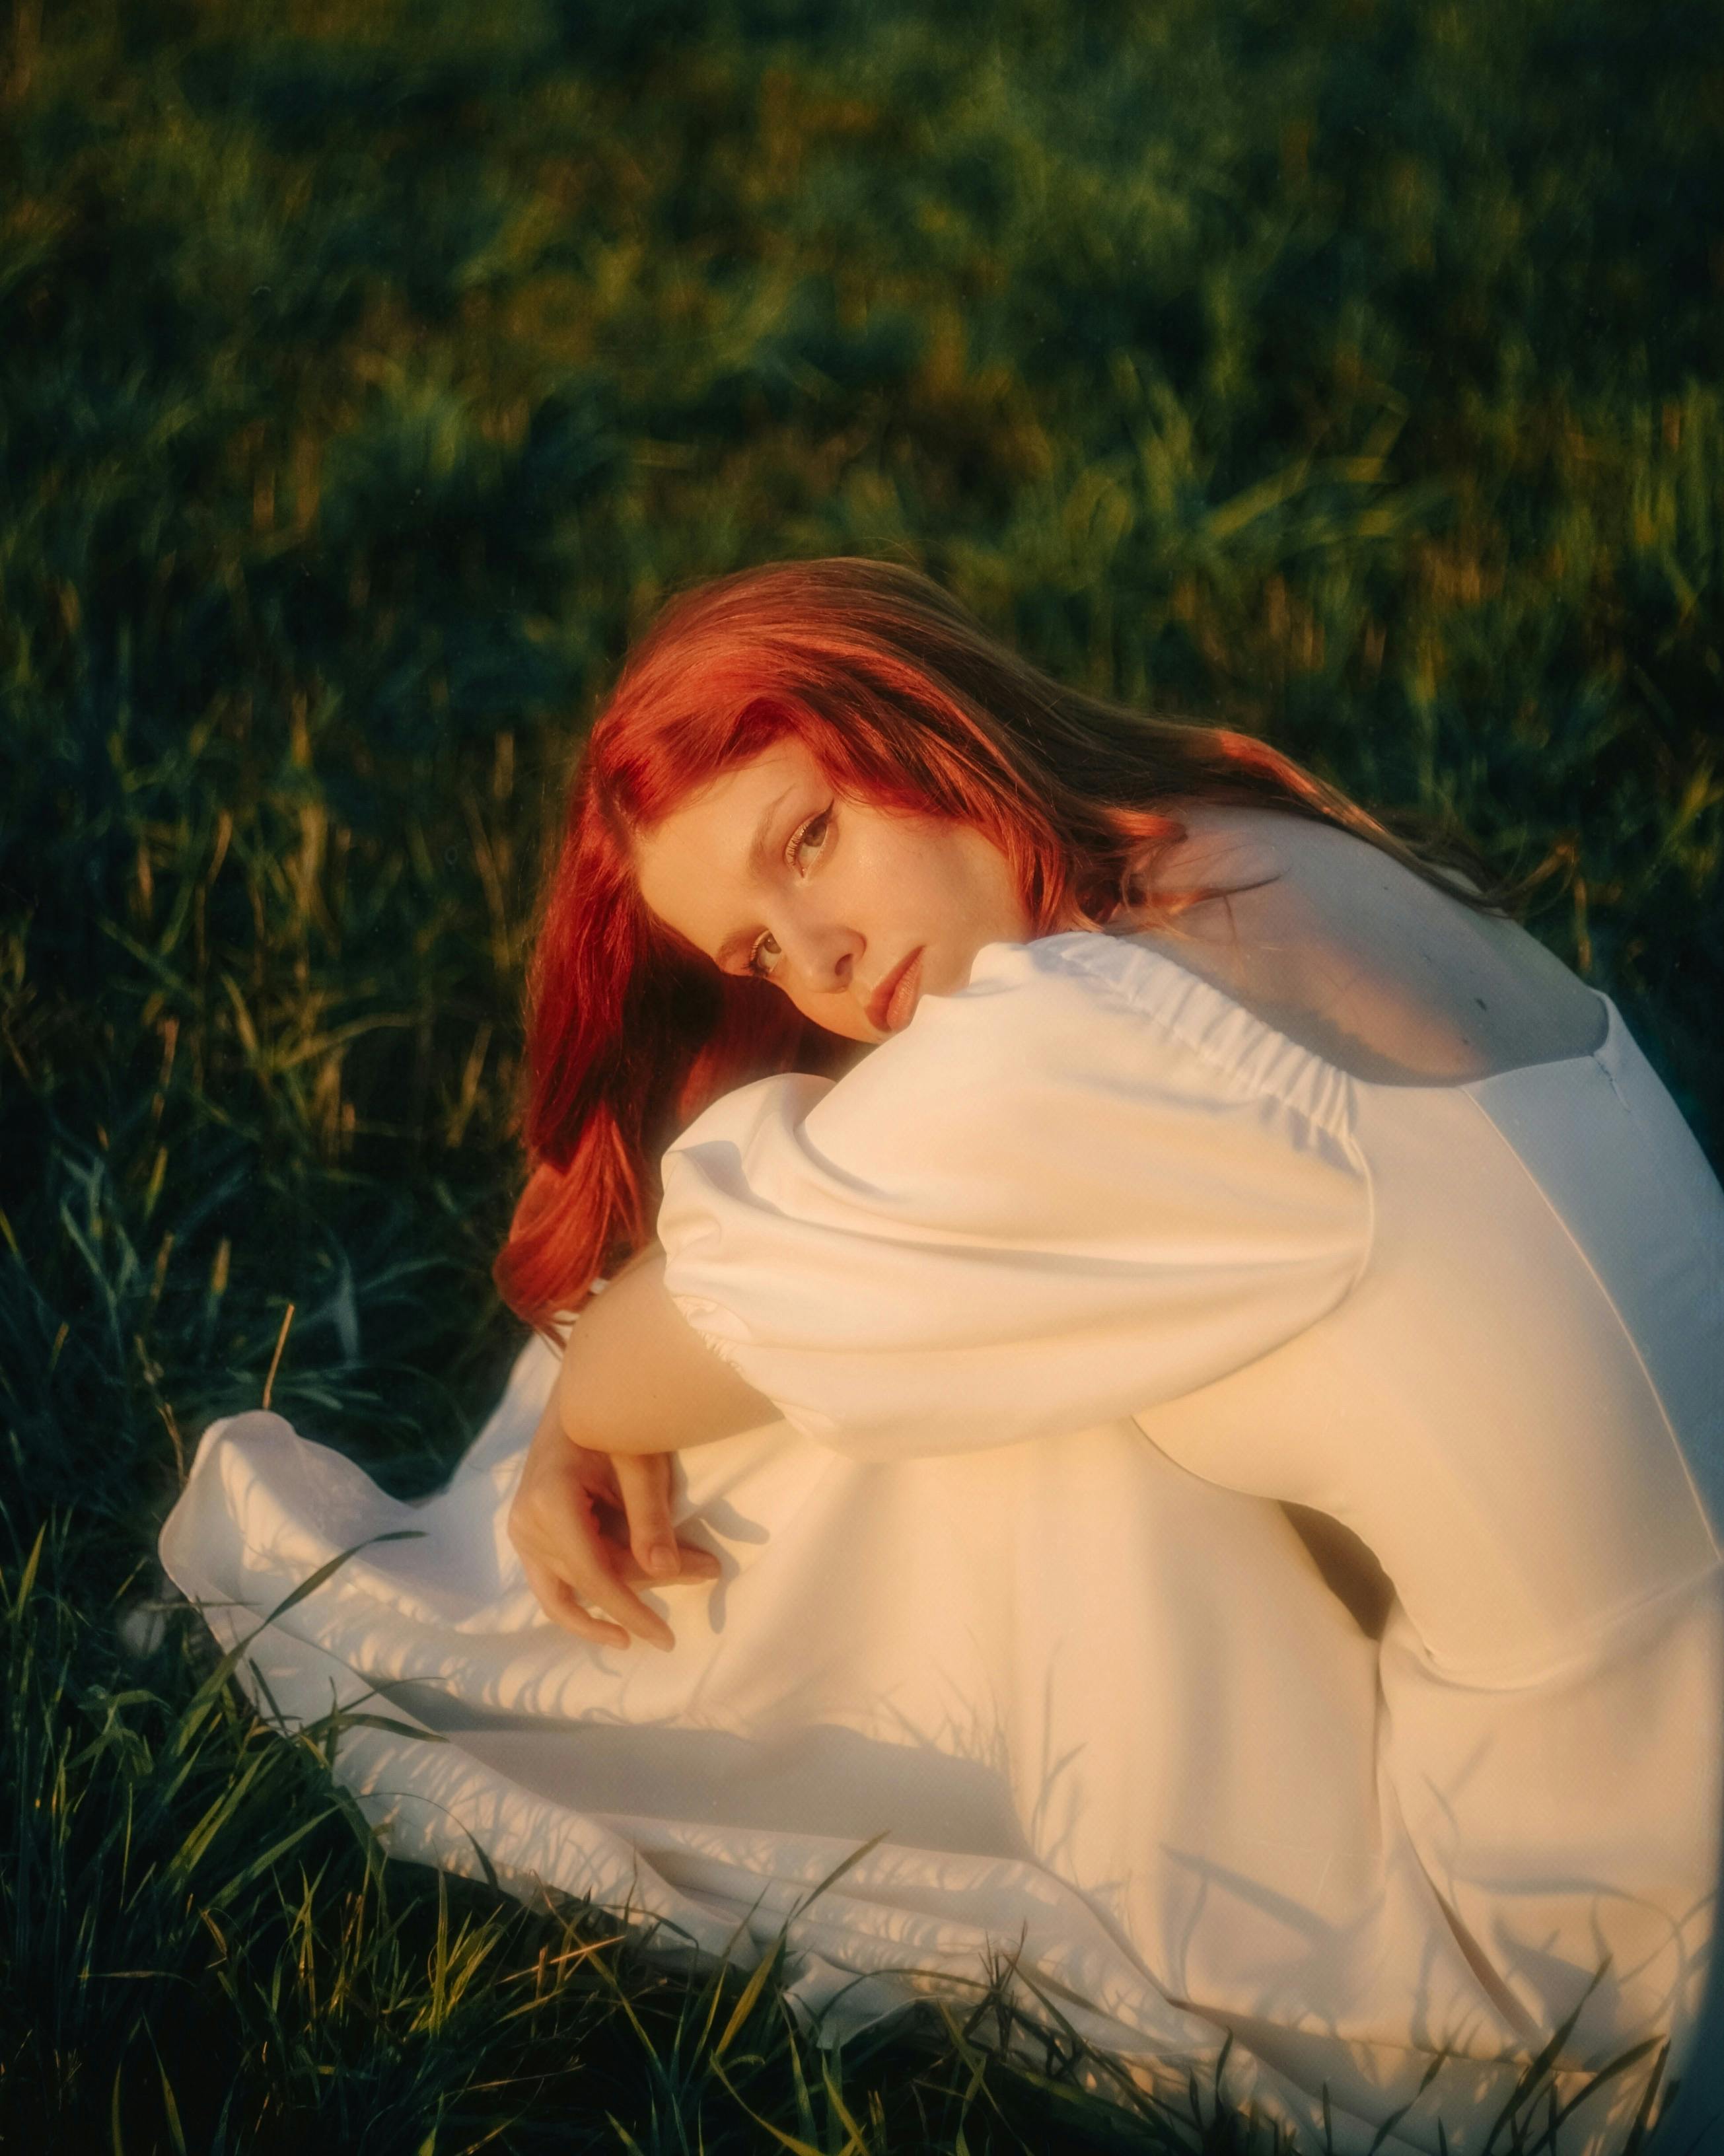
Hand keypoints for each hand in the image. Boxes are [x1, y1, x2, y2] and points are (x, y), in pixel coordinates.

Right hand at [508, 1391, 720, 1649]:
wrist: (576, 1394)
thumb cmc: (612, 1419)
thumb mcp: (639, 1462)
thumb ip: (650, 1518)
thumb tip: (665, 1572)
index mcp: (550, 1501)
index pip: (594, 1575)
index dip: (631, 1610)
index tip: (666, 1636)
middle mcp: (527, 1522)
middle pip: (590, 1579)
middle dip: (645, 1590)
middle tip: (707, 1570)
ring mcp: (523, 1530)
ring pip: (569, 1589)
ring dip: (611, 1609)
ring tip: (650, 1628)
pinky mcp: (529, 1534)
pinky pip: (552, 1583)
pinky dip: (582, 1604)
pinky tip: (612, 1627)